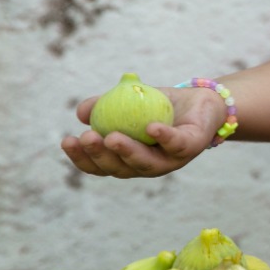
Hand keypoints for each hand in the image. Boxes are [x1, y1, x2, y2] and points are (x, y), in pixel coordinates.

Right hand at [60, 84, 225, 177]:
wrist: (201, 100)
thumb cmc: (160, 105)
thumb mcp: (127, 101)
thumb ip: (103, 106)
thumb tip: (81, 113)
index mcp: (129, 159)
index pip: (100, 165)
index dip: (82, 158)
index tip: (67, 140)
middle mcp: (148, 165)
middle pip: (120, 168)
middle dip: (100, 156)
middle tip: (87, 138)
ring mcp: (171, 159)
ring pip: (146, 163)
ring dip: (127, 151)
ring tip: (111, 137)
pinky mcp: (192, 147)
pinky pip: (176, 143)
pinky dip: (163, 136)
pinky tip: (151, 127)